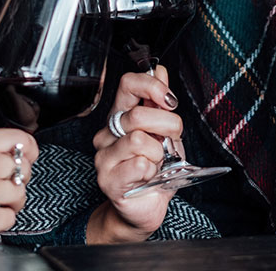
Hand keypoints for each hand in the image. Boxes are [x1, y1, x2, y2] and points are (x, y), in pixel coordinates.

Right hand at [0, 128, 37, 246]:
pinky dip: (0, 221)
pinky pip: (10, 218)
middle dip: (16, 180)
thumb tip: (10, 156)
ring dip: (10, 202)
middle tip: (2, 188)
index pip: (22, 140)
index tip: (29, 159)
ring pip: (20, 194)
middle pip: (23, 169)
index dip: (30, 152)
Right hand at [89, 65, 181, 241]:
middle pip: (138, 115)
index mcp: (121, 116)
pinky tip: (148, 177)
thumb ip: (160, 102)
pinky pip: (138, 164)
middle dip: (167, 126)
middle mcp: (107, 133)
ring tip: (157, 163)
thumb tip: (160, 70)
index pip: (127, 84)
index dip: (152, 86)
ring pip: (139, 140)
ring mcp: (104, 156)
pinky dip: (153, 171)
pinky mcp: (107, 179)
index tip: (169, 100)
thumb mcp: (166, 131)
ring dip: (159, 153)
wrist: (147, 205)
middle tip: (171, 140)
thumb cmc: (157, 168)